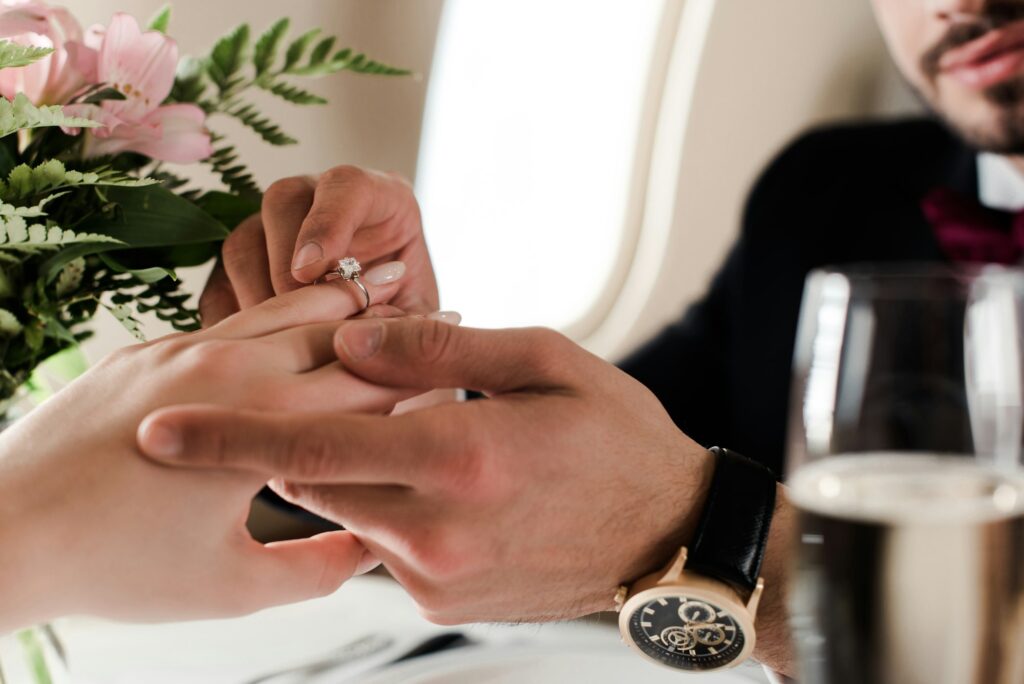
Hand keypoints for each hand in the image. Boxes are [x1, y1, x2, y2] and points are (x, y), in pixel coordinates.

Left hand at [0, 271, 411, 631]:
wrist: (0, 530)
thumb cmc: (115, 567)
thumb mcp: (232, 588)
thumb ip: (317, 570)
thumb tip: (365, 550)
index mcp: (264, 422)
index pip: (369, 389)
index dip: (421, 381)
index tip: (458, 373)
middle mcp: (232, 368)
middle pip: (338, 329)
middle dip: (392, 331)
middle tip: (440, 322)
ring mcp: (185, 349)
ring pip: (287, 307)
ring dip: (341, 308)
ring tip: (380, 302)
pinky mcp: (150, 347)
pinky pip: (235, 319)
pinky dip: (282, 319)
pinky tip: (296, 330)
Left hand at [137, 318, 715, 622]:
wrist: (667, 536)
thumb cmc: (615, 437)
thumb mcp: (546, 361)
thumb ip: (440, 349)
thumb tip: (350, 337)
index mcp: (461, 456)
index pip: (312, 441)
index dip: (225, 433)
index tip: (160, 425)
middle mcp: (438, 527)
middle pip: (312, 478)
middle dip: (289, 435)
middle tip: (304, 395)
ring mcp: (437, 573)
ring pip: (342, 511)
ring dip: (343, 468)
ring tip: (404, 433)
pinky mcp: (442, 597)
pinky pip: (377, 544)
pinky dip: (380, 503)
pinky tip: (437, 479)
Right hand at [201, 167, 438, 325]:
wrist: (383, 325)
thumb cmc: (407, 313)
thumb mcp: (420, 316)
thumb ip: (404, 320)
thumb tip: (364, 332)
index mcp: (379, 197)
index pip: (346, 185)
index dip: (326, 222)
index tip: (311, 271)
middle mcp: (320, 198)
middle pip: (283, 202)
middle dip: (285, 269)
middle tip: (297, 322)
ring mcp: (274, 225)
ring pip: (243, 242)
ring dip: (256, 297)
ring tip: (279, 344)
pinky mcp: (243, 264)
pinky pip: (219, 283)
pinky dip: (233, 318)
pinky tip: (254, 351)